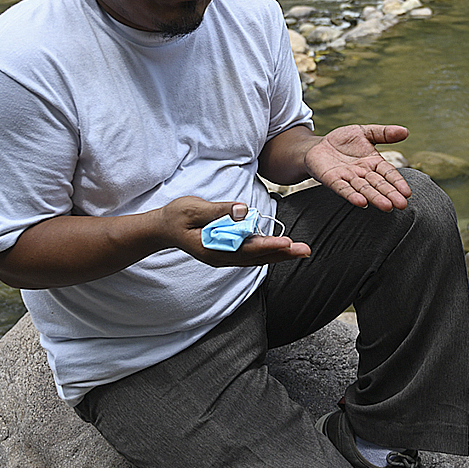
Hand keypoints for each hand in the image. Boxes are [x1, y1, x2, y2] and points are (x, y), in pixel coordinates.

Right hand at [161, 196, 309, 265]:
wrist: (163, 229)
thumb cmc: (176, 217)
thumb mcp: (192, 209)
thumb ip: (218, 211)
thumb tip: (243, 210)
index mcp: (212, 249)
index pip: (245, 249)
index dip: (267, 245)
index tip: (286, 242)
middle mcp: (222, 257)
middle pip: (257, 257)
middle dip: (282, 254)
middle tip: (305, 250)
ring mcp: (225, 257)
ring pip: (257, 258)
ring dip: (279, 255)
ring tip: (301, 251)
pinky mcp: (228, 252)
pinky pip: (252, 254)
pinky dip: (269, 252)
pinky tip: (283, 250)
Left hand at [304, 124, 411, 210]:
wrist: (317, 146)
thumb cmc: (343, 141)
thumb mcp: (364, 132)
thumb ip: (384, 133)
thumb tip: (406, 131)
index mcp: (373, 163)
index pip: (388, 173)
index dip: (397, 182)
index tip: (408, 193)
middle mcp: (363, 173)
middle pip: (378, 185)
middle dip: (390, 194)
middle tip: (402, 205)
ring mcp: (348, 178)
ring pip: (364, 189)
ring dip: (375, 198)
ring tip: (387, 207)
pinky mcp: (332, 180)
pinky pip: (343, 189)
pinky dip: (351, 195)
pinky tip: (361, 202)